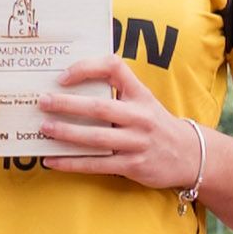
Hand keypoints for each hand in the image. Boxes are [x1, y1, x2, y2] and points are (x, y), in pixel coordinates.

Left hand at [31, 55, 197, 184]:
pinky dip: (71, 163)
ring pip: (95, 138)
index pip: (114, 68)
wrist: (190, 155)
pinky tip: (52, 161)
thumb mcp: (144, 100)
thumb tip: (72, 84)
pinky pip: (96, 164)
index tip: (63, 77)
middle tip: (42, 102)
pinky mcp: (132, 166)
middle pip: (98, 108)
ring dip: (66, 134)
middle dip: (67, 104)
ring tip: (44, 129)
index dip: (86, 68)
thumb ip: (118, 91)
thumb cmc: (156, 124)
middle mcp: (140, 116)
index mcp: (140, 94)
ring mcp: (137, 142)